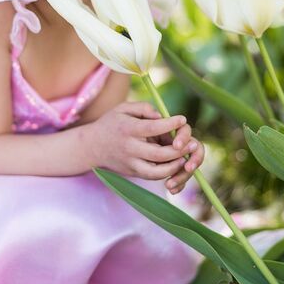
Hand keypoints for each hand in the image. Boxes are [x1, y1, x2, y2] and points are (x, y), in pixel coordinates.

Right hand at [88, 102, 203, 190]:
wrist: (92, 147)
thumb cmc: (111, 123)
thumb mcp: (122, 108)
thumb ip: (143, 108)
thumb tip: (161, 116)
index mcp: (128, 129)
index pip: (153, 128)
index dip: (171, 124)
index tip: (182, 119)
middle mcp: (129, 148)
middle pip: (159, 154)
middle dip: (179, 150)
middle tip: (192, 144)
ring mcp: (130, 163)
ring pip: (157, 171)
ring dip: (175, 166)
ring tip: (185, 158)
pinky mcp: (132, 173)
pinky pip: (153, 176)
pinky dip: (166, 172)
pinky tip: (175, 164)